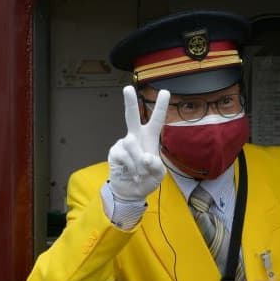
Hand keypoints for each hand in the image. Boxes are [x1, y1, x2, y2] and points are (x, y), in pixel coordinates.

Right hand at [107, 86, 169, 201]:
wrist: (131, 191)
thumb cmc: (147, 178)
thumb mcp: (158, 174)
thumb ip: (155, 165)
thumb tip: (144, 157)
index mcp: (150, 137)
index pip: (156, 119)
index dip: (160, 106)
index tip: (164, 91)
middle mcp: (136, 136)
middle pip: (131, 116)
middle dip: (129, 102)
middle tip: (127, 88)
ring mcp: (123, 143)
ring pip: (131, 144)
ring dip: (138, 161)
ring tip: (141, 173)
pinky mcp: (114, 152)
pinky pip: (124, 156)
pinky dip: (132, 167)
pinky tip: (132, 174)